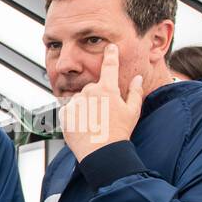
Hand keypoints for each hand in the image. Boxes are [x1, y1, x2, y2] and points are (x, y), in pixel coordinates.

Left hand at [60, 43, 143, 162]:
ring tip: (93, 123)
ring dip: (85, 107)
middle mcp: (89, 92)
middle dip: (97, 97)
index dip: (110, 55)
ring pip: (80, 99)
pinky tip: (84, 126)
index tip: (110, 48)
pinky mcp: (64, 113)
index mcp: (107, 89)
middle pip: (92, 88)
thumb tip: (137, 78)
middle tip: (104, 115)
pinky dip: (75, 115)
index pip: (109, 65)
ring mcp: (75, 102)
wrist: (101, 153)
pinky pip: (69, 110)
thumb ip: (135, 92)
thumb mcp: (133, 111)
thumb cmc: (119, 133)